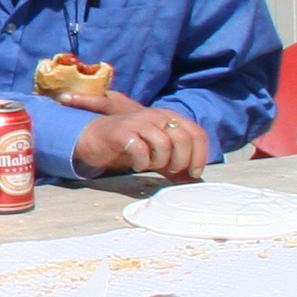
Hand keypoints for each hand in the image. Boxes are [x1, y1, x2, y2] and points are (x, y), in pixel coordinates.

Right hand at [70, 98, 211, 180]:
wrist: (96, 138)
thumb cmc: (131, 147)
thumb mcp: (159, 156)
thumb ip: (177, 167)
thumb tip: (194, 182)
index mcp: (170, 117)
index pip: (197, 134)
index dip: (200, 156)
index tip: (193, 173)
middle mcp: (156, 115)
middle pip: (183, 138)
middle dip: (180, 161)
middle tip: (168, 171)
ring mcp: (139, 121)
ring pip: (163, 144)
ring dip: (159, 162)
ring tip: (149, 165)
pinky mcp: (122, 131)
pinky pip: (141, 150)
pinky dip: (142, 163)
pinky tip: (136, 164)